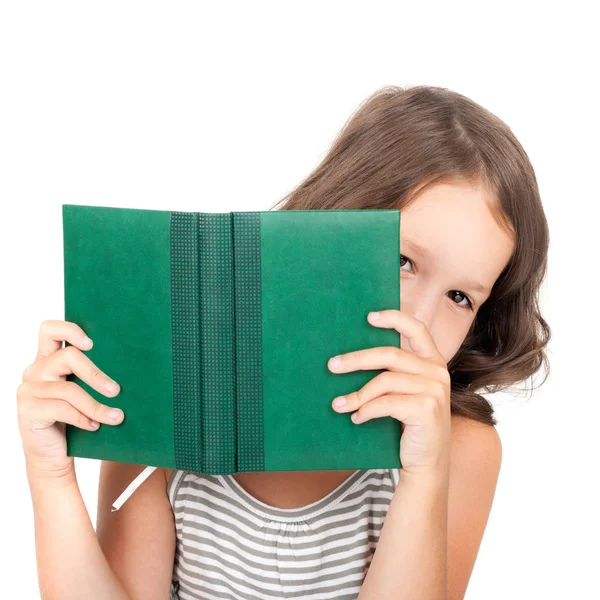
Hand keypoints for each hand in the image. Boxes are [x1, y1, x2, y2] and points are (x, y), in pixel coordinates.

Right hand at [17, 320, 124, 478]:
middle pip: (67, 357)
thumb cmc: (73, 418)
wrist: (52, 454)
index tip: (92, 344)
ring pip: (69, 390)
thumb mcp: (82, 391)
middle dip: (96, 374)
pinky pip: (62, 409)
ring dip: (97, 405)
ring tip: (116, 417)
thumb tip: (129, 365)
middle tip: (116, 390)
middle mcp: (35, 371)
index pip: (49, 330)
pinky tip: (95, 426)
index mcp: (47, 359)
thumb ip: (90, 375)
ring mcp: (29, 391)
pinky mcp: (29, 411)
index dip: (70, 330)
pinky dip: (83, 418)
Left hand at [327, 309, 451, 477]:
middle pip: (390, 355)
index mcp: (434, 361)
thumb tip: (352, 357)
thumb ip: (393, 373)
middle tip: (332, 365)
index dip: (393, 318)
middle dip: (356, 359)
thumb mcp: (405, 393)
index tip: (369, 317)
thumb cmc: (410, 425)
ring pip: (384, 381)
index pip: (416, 329)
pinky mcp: (427, 408)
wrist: (427, 464)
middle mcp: (438, 371)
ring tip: (338, 404)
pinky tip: (356, 418)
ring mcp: (435, 390)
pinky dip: (366, 410)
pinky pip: (385, 403)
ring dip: (356, 394)